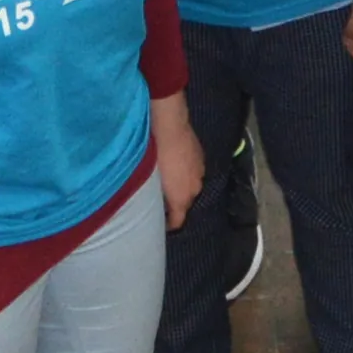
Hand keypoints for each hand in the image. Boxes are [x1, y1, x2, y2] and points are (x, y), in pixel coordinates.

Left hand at [153, 100, 205, 230]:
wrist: (170, 127)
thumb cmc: (155, 156)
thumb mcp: (150, 180)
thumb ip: (155, 196)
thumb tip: (154, 203)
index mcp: (182, 198)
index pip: (178, 221)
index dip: (168, 225)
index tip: (159, 224)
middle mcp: (195, 189)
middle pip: (185, 205)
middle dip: (174, 205)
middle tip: (159, 199)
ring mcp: (200, 173)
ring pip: (190, 187)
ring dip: (181, 187)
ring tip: (167, 181)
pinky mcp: (201, 158)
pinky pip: (194, 173)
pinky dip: (185, 173)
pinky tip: (174, 165)